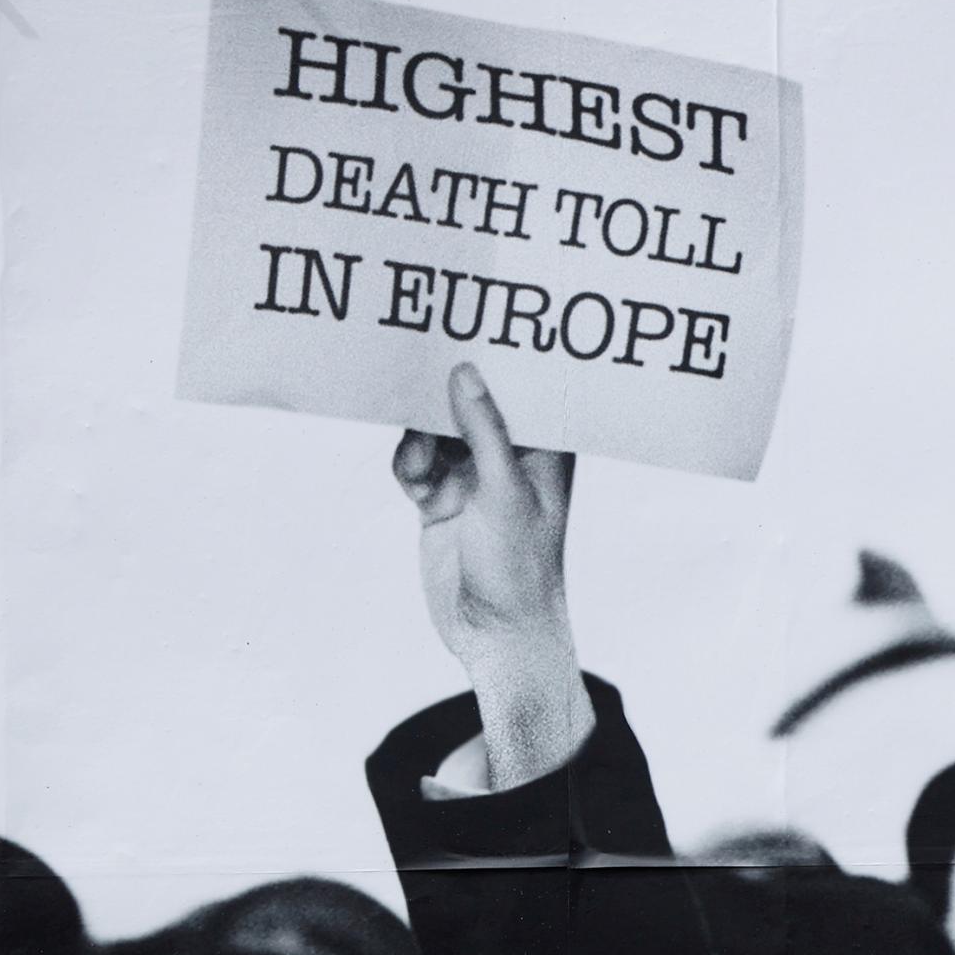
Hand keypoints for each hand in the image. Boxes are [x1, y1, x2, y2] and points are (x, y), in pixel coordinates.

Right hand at [394, 363, 574, 670]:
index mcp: (546, 450)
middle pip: (470, 401)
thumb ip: (485, 431)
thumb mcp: (504, 493)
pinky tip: (416, 485)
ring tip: (424, 465)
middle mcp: (511, 456)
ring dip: (420, 440)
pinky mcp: (441, 497)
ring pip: (434, 429)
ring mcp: (473, 476)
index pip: (525, 389)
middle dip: (442, 395)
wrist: (493, 633)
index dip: (500, 359)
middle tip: (415, 365)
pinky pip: (414, 460)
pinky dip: (408, 466)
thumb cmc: (520, 568)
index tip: (469, 321)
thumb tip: (466, 372)